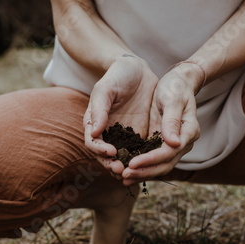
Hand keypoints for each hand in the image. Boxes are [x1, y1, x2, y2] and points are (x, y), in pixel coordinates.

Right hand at [84, 55, 158, 174]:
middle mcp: (108, 134)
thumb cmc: (117, 76)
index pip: (93, 143)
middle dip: (112, 165)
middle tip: (122, 170)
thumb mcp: (106, 88)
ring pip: (123, 158)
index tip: (112, 152)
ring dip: (127, 168)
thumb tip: (95, 132)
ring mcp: (124, 137)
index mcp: (95, 123)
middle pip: (106, 156)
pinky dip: (144, 161)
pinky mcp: (140, 136)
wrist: (138, 70)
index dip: (100, 151)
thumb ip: (100, 109)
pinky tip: (151, 164)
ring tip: (134, 173)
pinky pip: (141, 152)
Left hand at [121, 64, 202, 183]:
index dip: (150, 160)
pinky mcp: (162, 143)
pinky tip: (126, 170)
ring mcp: (173, 145)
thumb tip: (173, 143)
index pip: (169, 152)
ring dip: (141, 173)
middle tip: (124, 175)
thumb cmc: (175, 87)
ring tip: (122, 178)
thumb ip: (172, 121)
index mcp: (188, 131)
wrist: (178, 83)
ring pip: (159, 166)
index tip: (132, 164)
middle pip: (165, 164)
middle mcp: (182, 142)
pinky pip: (152, 159)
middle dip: (144, 172)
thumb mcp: (173, 100)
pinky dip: (141, 166)